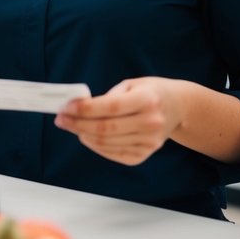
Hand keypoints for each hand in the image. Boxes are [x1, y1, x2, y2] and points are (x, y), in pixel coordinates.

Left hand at [54, 77, 183, 165]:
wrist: (179, 108)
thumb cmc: (150, 92)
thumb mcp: (131, 85)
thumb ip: (107, 97)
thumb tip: (78, 108)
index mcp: (147, 100)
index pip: (109, 107)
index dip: (83, 109)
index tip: (65, 107)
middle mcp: (151, 123)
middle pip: (105, 129)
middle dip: (77, 124)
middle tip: (60, 119)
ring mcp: (150, 141)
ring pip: (106, 143)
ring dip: (83, 135)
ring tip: (71, 126)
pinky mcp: (146, 153)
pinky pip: (114, 153)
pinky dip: (96, 146)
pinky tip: (86, 136)